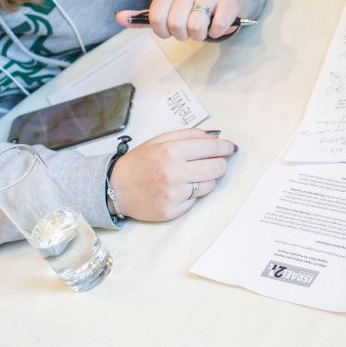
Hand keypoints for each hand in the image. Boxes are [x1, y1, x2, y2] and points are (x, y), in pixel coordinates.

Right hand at [108, 128, 234, 220]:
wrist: (115, 188)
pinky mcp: (172, 211)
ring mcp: (173, 194)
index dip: (225, 147)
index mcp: (170, 151)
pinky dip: (191, 194)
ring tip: (189, 176)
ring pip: (210, 185)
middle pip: (217, 168)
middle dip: (220, 163)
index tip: (230, 148)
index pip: (211, 147)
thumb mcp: (160, 140)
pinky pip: (196, 201)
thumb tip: (216, 137)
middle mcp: (173, 173)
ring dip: (205, 179)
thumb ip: (189, 135)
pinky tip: (177, 189)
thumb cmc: (140, 162)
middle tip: (215, 161)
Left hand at [116, 0, 242, 40]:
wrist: (220, 2)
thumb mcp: (164, 13)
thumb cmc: (189, 11)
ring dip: (199, 35)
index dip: (163, 31)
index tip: (170, 29)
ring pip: (196, 26)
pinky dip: (216, 33)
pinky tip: (216, 26)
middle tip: (188, 29)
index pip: (156, 19)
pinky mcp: (228, 2)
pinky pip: (217, 26)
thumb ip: (141, 17)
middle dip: (182, 34)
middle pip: (176, 24)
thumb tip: (118, 17)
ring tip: (203, 28)